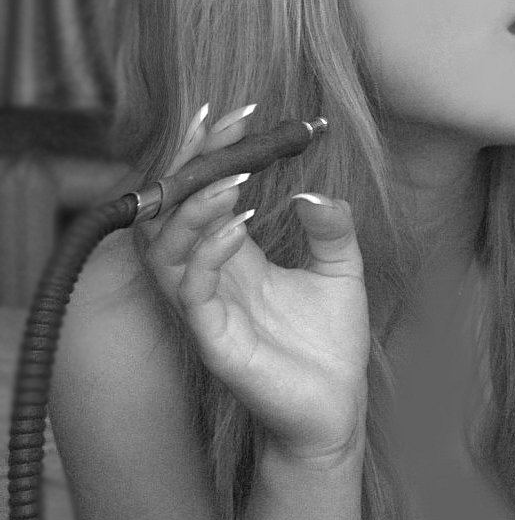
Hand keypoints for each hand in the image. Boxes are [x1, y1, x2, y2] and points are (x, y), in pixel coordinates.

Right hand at [138, 104, 370, 464]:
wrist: (337, 406)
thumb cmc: (332, 342)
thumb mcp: (342, 269)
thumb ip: (332, 227)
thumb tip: (313, 191)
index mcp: (235, 258)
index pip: (206, 195)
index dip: (213, 154)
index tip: (235, 113)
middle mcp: (211, 277)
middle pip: (172, 212)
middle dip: (190, 166)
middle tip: (221, 127)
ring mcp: (207, 309)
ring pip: (167, 250)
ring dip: (194, 208)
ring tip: (230, 179)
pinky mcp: (214, 340)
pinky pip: (194, 290)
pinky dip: (210, 251)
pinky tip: (238, 225)